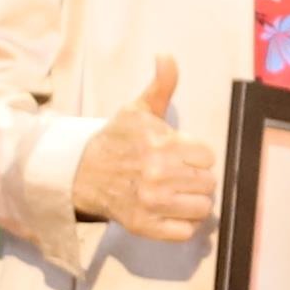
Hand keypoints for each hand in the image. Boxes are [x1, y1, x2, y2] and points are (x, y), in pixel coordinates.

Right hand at [74, 57, 220, 238]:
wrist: (81, 174)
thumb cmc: (116, 140)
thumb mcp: (137, 109)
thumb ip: (161, 85)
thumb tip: (166, 56)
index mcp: (162, 144)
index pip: (208, 157)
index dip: (197, 156)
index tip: (182, 155)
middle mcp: (159, 174)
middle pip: (208, 183)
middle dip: (196, 178)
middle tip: (178, 175)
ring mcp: (152, 203)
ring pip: (202, 207)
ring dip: (193, 201)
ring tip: (177, 193)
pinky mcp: (145, 227)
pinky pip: (185, 232)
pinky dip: (182, 225)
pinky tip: (170, 212)